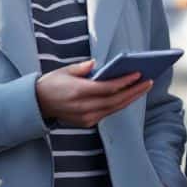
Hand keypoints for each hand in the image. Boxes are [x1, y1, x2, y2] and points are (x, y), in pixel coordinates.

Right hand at [35, 60, 152, 126]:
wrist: (37, 104)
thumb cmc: (52, 83)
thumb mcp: (65, 71)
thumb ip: (82, 68)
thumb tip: (96, 64)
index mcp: (78, 91)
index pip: (107, 88)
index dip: (124, 81)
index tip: (138, 74)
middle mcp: (83, 107)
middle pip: (115, 100)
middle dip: (134, 91)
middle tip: (148, 81)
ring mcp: (86, 117)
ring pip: (114, 108)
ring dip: (130, 98)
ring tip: (143, 87)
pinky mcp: (87, 123)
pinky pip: (108, 113)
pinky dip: (120, 104)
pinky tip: (129, 95)